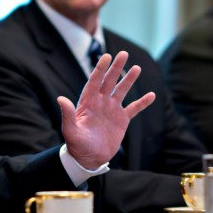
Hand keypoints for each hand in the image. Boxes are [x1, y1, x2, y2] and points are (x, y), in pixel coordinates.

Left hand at [61, 51, 154, 169]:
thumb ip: (68, 114)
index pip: (94, 81)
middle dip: (116, 67)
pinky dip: (142, 102)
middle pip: (109, 81)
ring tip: (137, 68)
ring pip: (122, 91)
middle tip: (123, 53)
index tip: (106, 56)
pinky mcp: (122, 120)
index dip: (100, 69)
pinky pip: (134, 108)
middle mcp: (100, 102)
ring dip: (129, 80)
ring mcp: (112, 110)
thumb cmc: (76, 145)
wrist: (89, 158)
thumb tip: (61, 98)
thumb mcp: (70, 130)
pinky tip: (151, 95)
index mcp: (87, 102)